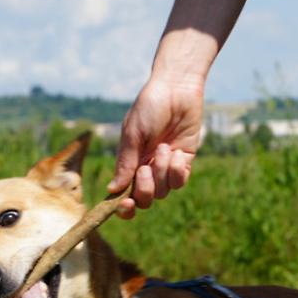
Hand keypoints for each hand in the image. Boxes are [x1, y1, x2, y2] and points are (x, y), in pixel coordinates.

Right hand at [107, 77, 204, 218]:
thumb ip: (125, 162)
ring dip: (162, 173)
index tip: (125, 204)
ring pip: (163, 191)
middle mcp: (147, 168)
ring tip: (164, 147)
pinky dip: (177, 171)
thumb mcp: (133, 134)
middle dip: (144, 190)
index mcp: (129, 163)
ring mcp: (166, 167)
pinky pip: (180, 180)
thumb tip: (113, 190)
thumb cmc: (149, 107)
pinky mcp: (184, 161)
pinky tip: (176, 152)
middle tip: (145, 168)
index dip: (124, 207)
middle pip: (145, 199)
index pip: (124, 194)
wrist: (176, 89)